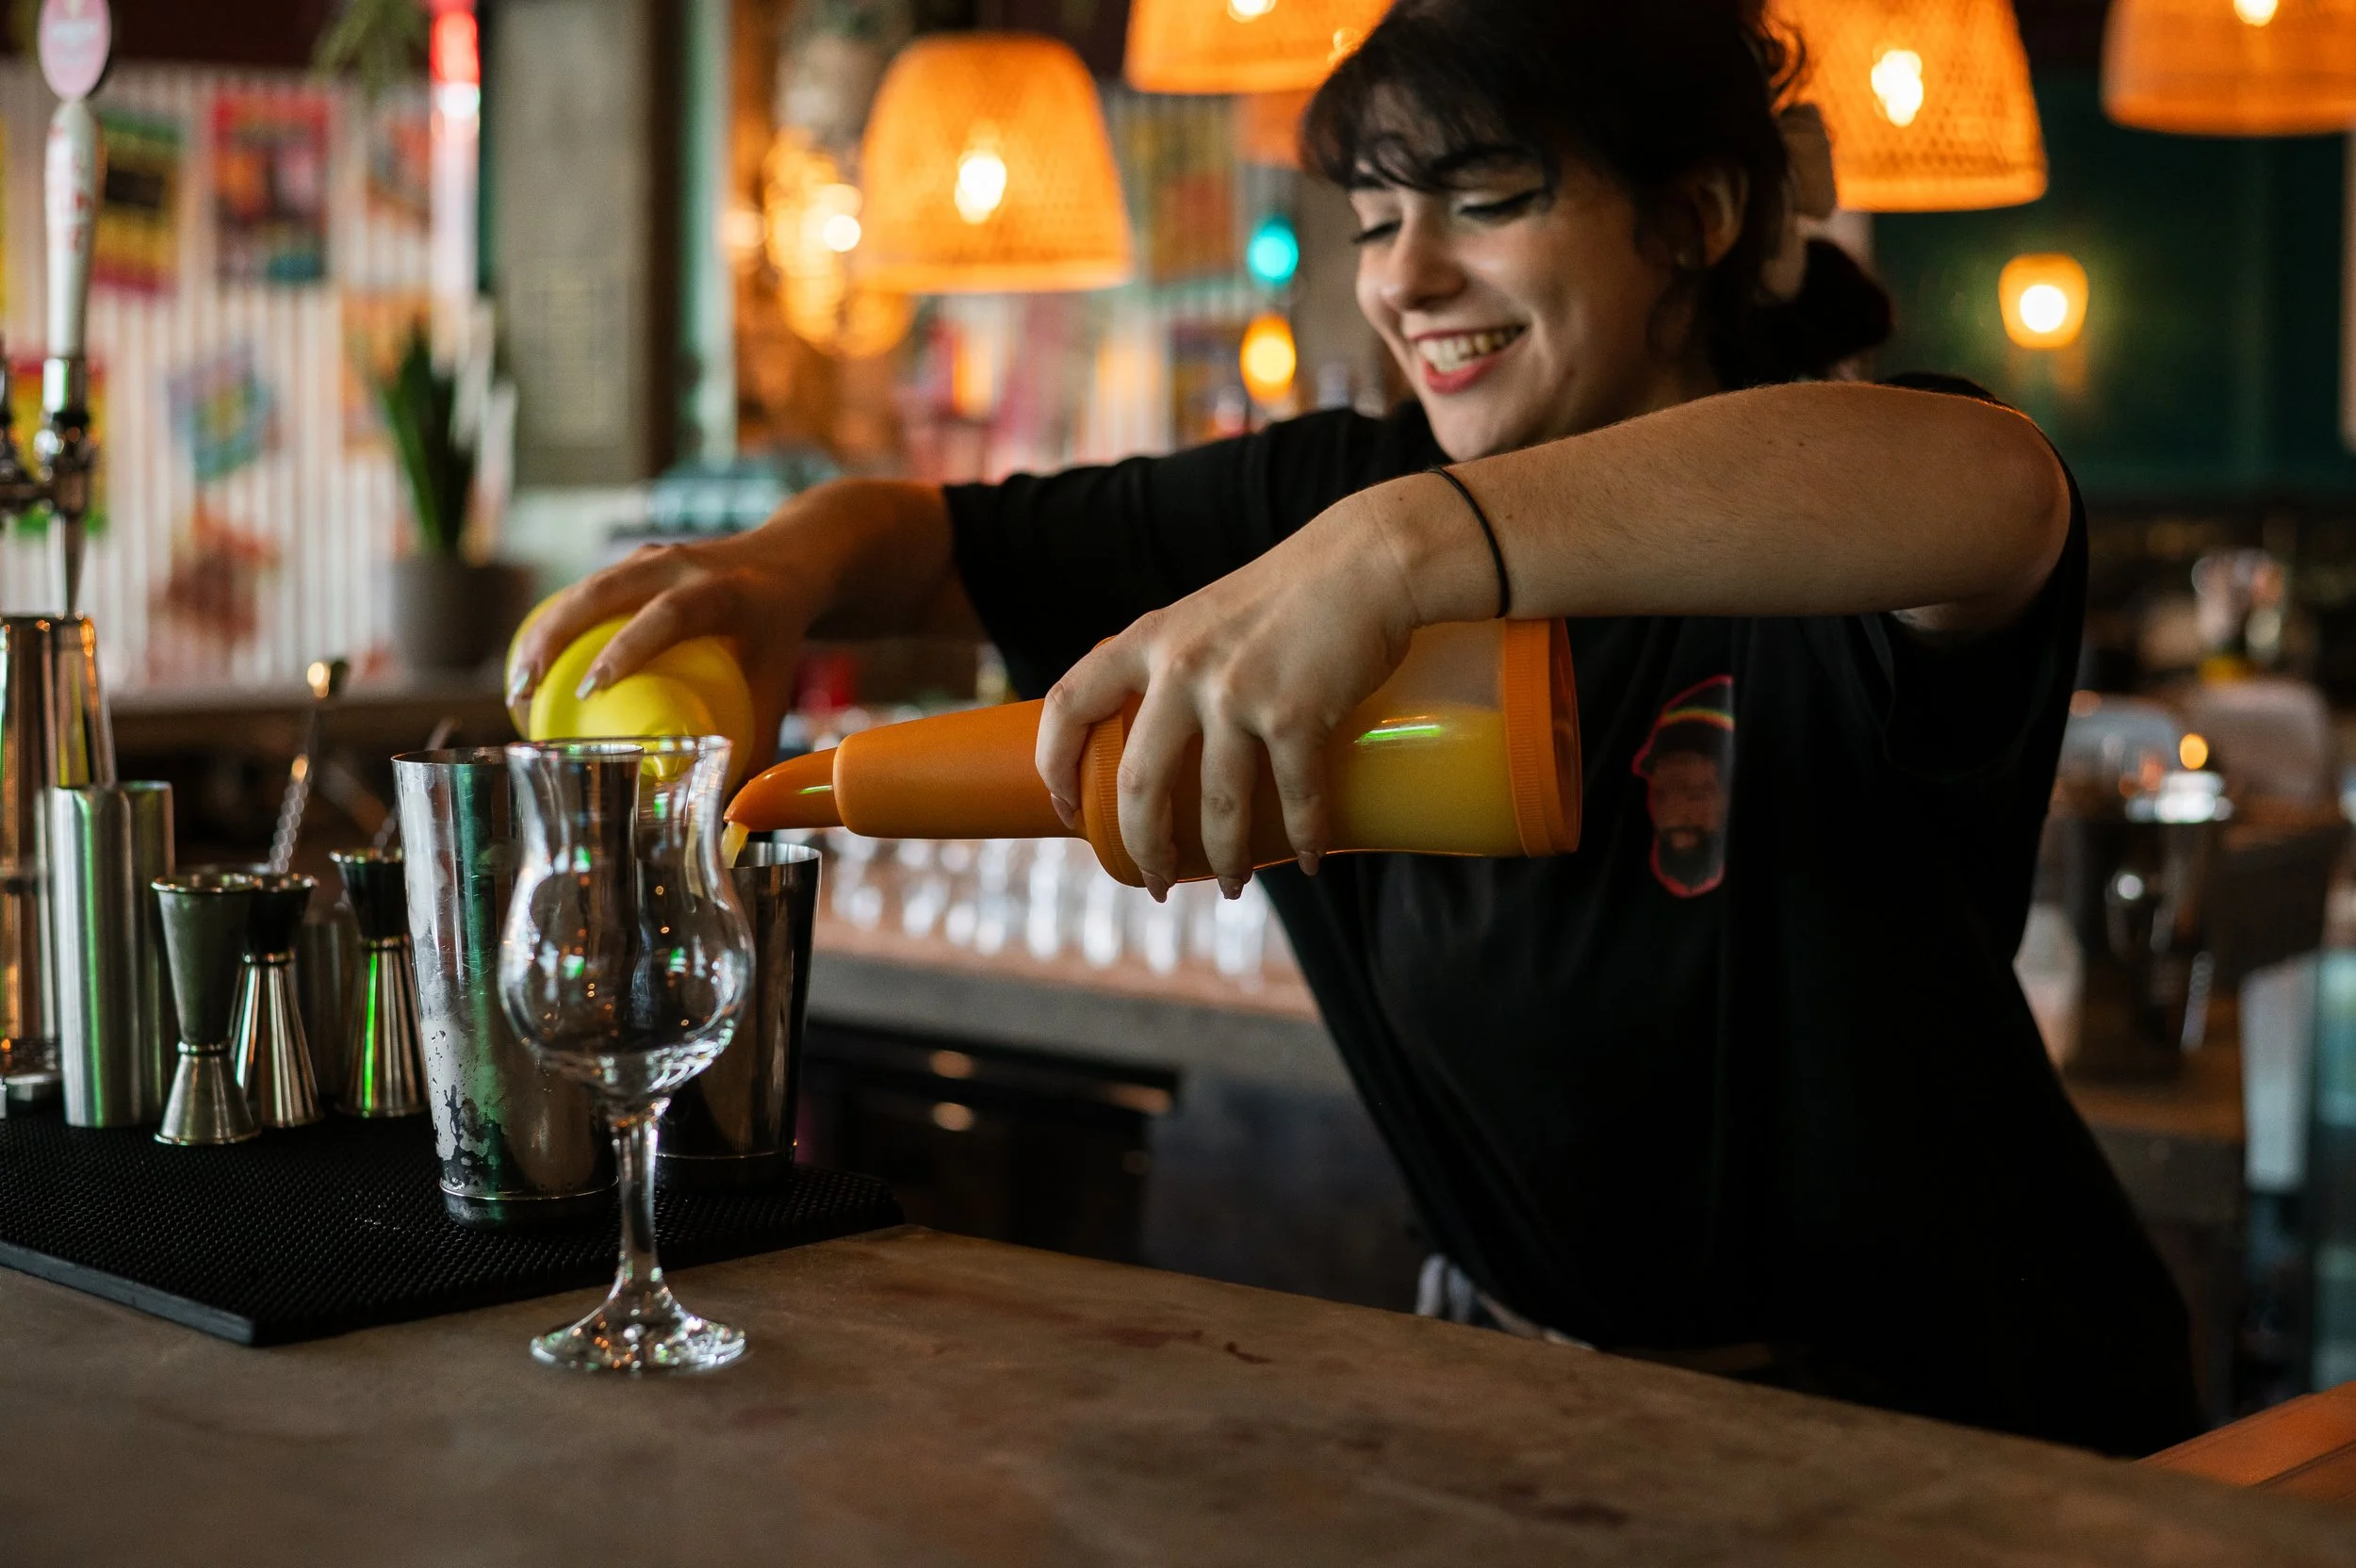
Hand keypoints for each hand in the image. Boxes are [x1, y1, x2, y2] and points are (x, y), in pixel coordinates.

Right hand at [507, 533, 816, 762]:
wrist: (788, 562)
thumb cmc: (777, 634)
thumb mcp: (775, 684)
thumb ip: (753, 746)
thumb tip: (728, 816)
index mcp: (722, 594)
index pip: (670, 614)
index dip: (628, 648)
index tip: (593, 689)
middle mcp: (683, 566)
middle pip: (606, 591)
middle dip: (557, 638)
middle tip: (525, 691)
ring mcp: (656, 557)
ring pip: (587, 589)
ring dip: (544, 633)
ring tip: (518, 686)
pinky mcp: (636, 561)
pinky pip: (588, 592)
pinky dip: (557, 625)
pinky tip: (533, 664)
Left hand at [1034, 487, 1432, 898]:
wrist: (1370, 557)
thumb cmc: (1292, 592)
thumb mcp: (1208, 616)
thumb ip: (1180, 666)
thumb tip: (1168, 742)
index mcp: (1148, 640)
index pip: (1067, 705)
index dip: (1052, 765)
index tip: (1066, 809)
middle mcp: (1181, 668)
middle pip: (1138, 784)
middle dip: (1144, 847)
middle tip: (1157, 882)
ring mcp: (1237, 692)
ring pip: (1218, 807)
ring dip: (1225, 861)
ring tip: (1233, 886)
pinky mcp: (1295, 713)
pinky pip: (1293, 797)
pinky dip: (1303, 838)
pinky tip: (1308, 858)